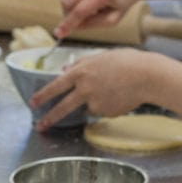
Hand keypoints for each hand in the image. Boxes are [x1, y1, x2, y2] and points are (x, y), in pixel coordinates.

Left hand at [30, 47, 165, 130]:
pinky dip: (108, 106)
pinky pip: (102, 111)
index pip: (55, 86)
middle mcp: (85, 88)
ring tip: (113, 91)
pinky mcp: (106, 112)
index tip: (33, 102)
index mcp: (81, 72)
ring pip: (87, 107)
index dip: (43, 95)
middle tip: (40, 125)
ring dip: (95, 102)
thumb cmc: (127, 62)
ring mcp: (95, 102)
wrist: (148, 76)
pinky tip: (121, 96)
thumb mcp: (101, 57)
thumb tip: (65, 70)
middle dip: (49, 117)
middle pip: (62, 107)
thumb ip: (82, 64)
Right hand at [56, 0, 140, 37]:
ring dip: (71, 7)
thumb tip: (70, 26)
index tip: (58, 34)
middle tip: (82, 18)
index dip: (68, 23)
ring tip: (88, 6)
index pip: (80, 10)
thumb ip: (91, 24)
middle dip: (69, 14)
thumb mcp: (112, 19)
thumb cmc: (121, 1)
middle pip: (67, 2)